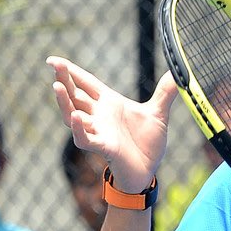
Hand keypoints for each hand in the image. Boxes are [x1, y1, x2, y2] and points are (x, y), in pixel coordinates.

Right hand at [48, 56, 177, 192]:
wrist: (149, 169)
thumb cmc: (147, 142)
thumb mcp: (159, 113)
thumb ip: (165, 93)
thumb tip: (178, 72)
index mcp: (109, 103)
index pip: (86, 83)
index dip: (71, 71)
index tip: (52, 60)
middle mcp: (99, 116)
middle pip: (75, 95)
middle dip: (64, 80)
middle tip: (54, 65)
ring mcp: (98, 131)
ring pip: (73, 114)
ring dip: (64, 102)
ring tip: (56, 86)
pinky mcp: (103, 147)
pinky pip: (85, 138)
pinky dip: (78, 128)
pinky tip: (75, 116)